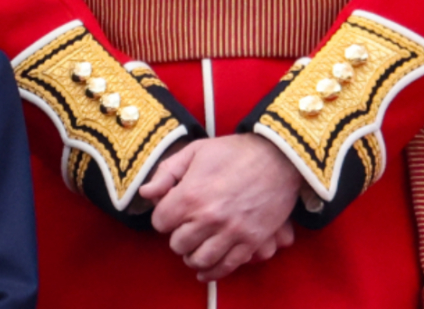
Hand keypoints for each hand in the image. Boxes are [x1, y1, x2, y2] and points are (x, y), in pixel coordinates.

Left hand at [141, 134, 299, 281]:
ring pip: (200, 260)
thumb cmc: (233, 152)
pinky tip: (206, 271)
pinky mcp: (252, 241)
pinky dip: (213, 272)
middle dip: (177, 237)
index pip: (160, 223)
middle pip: (178, 244)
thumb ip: (166, 173)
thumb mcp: (194, 152)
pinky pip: (227, 266)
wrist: (278, 158)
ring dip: (192, 256)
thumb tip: (145, 193)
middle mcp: (209, 218)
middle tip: (184, 229)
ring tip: (194, 249)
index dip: (163, 217)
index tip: (171, 212)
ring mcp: (232, 232)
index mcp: (190, 195)